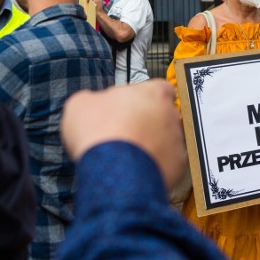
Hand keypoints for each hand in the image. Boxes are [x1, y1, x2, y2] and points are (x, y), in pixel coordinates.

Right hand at [61, 80, 186, 190]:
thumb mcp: (81, 104)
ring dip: (151, 145)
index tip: (128, 108)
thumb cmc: (99, 130)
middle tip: (124, 134)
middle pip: (161, 115)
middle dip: (146, 122)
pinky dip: (154, 166)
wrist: (115, 171)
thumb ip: (96, 99)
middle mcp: (172, 114)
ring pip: (166, 140)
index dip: (143, 98)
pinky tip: (136, 170)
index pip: (158, 88)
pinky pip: (166, 163)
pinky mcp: (178, 167)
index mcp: (154, 93)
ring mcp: (178, 141)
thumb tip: (98, 103)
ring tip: (127, 156)